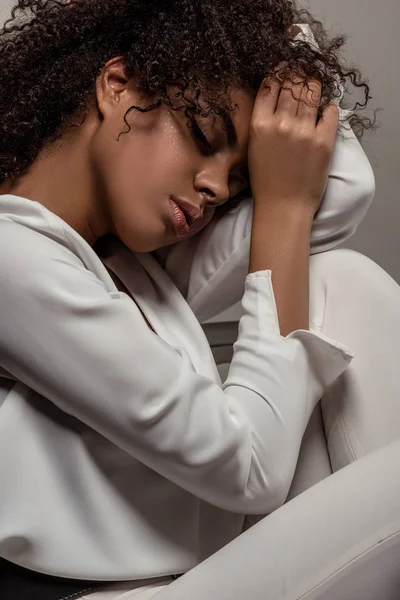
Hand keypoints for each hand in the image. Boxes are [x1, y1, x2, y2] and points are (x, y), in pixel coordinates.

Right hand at [247, 65, 338, 216]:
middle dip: (297, 74)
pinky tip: (324, 110)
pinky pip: (330, 111)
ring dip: (313, 85)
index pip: (271, 84)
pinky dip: (328, 107)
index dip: (279, 72)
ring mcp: (304, 131)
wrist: (283, 206)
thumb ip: (263, 121)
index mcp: (260, 124)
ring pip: (312, 91)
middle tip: (301, 73)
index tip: (284, 69)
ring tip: (313, 86)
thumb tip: (277, 96)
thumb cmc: (266, 181)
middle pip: (292, 83)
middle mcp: (281, 123)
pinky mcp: (324, 141)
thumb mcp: (254, 147)